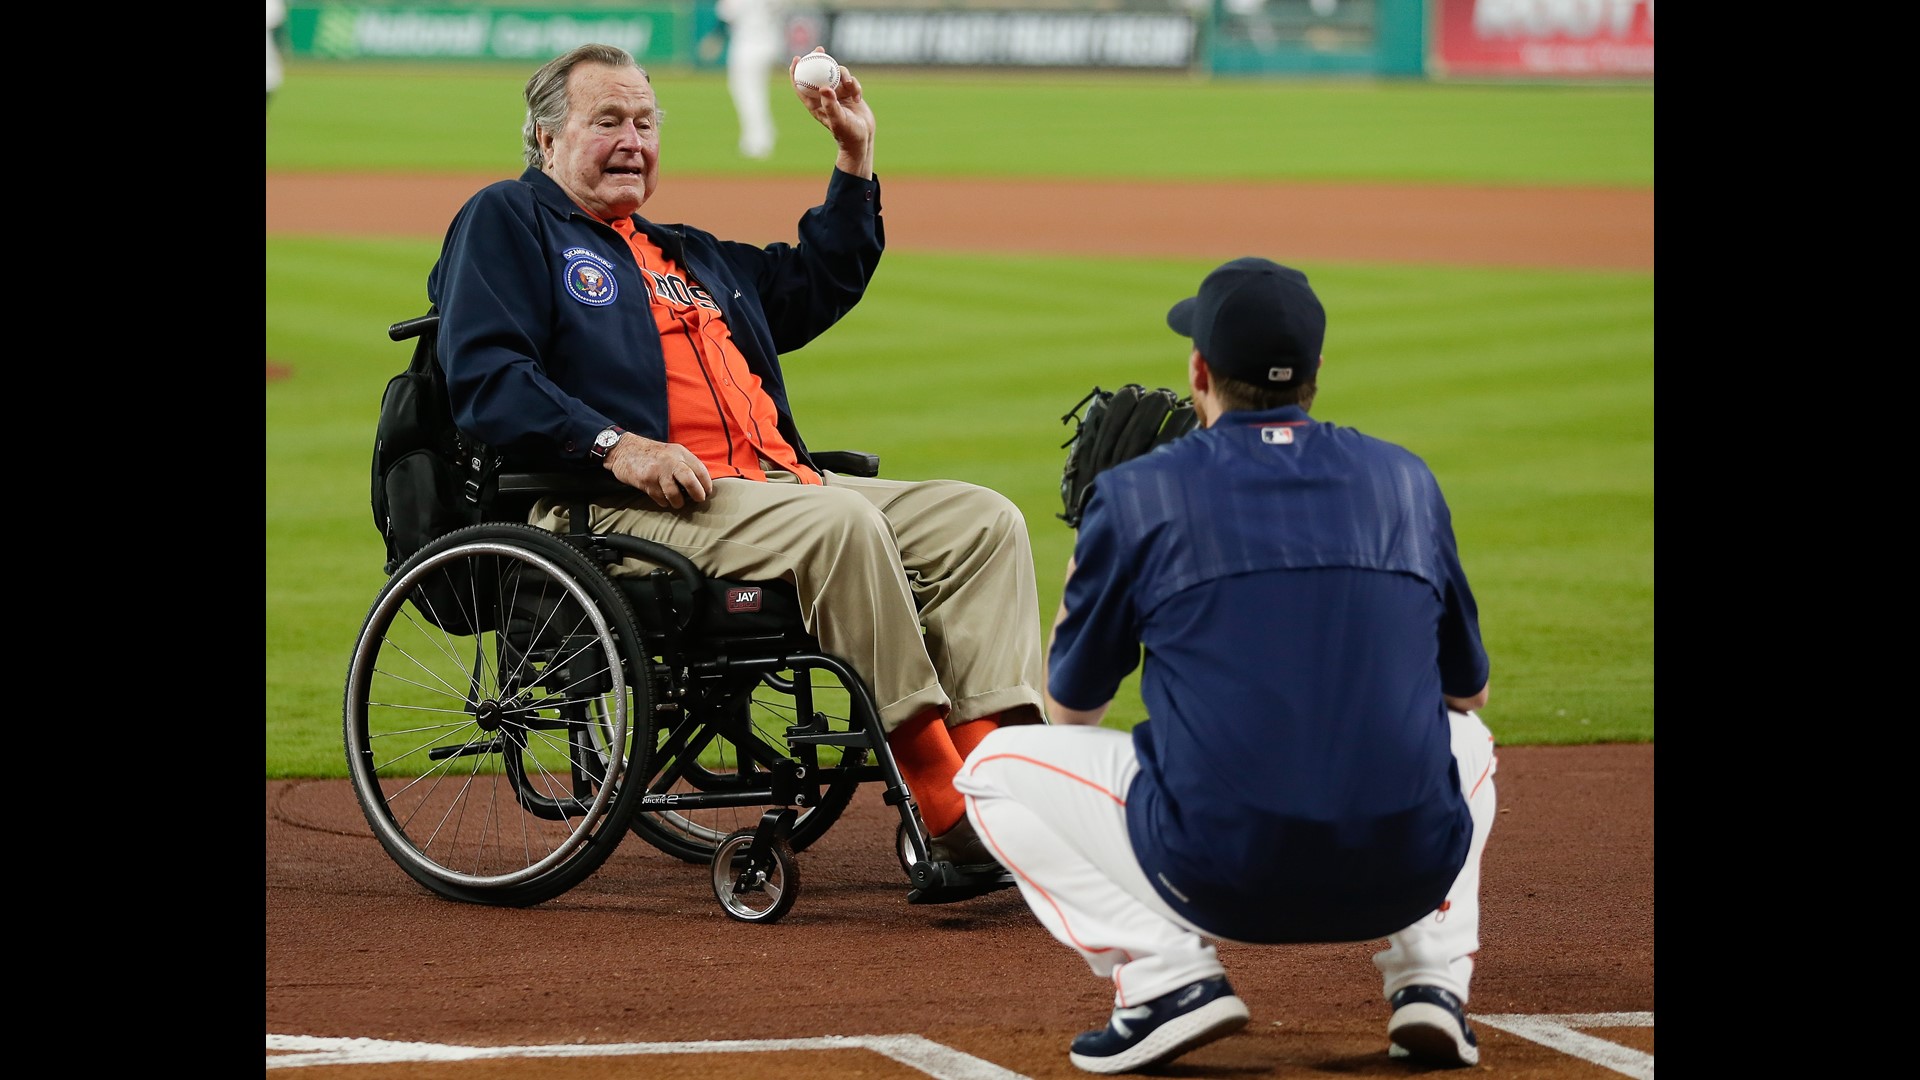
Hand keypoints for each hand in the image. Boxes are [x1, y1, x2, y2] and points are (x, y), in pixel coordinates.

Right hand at [605, 433, 713, 508]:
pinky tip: (663, 499)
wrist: (624, 449)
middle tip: (699, 500)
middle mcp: (670, 461)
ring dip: (678, 502)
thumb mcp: (671, 452)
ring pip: (674, 493)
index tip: (707, 492)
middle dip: (697, 493)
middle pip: (690, 480)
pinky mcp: (646, 482)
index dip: (706, 483)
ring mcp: (657, 472)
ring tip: (678, 503)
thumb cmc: (651, 453)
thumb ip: (685, 464)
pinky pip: (660, 498)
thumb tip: (701, 483)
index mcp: (680, 452)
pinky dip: (664, 502)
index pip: (700, 469)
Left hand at [790, 50, 873, 177]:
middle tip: (820, 50)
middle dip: (817, 59)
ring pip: (837, 74)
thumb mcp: (838, 120)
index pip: (801, 85)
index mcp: (815, 104)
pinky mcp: (849, 93)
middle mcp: (824, 97)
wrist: (863, 138)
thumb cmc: (847, 133)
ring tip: (851, 86)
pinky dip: (855, 85)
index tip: (797, 59)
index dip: (796, 71)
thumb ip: (830, 105)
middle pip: (817, 73)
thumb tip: (823, 88)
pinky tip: (858, 97)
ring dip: (845, 75)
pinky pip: (851, 81)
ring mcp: (837, 94)